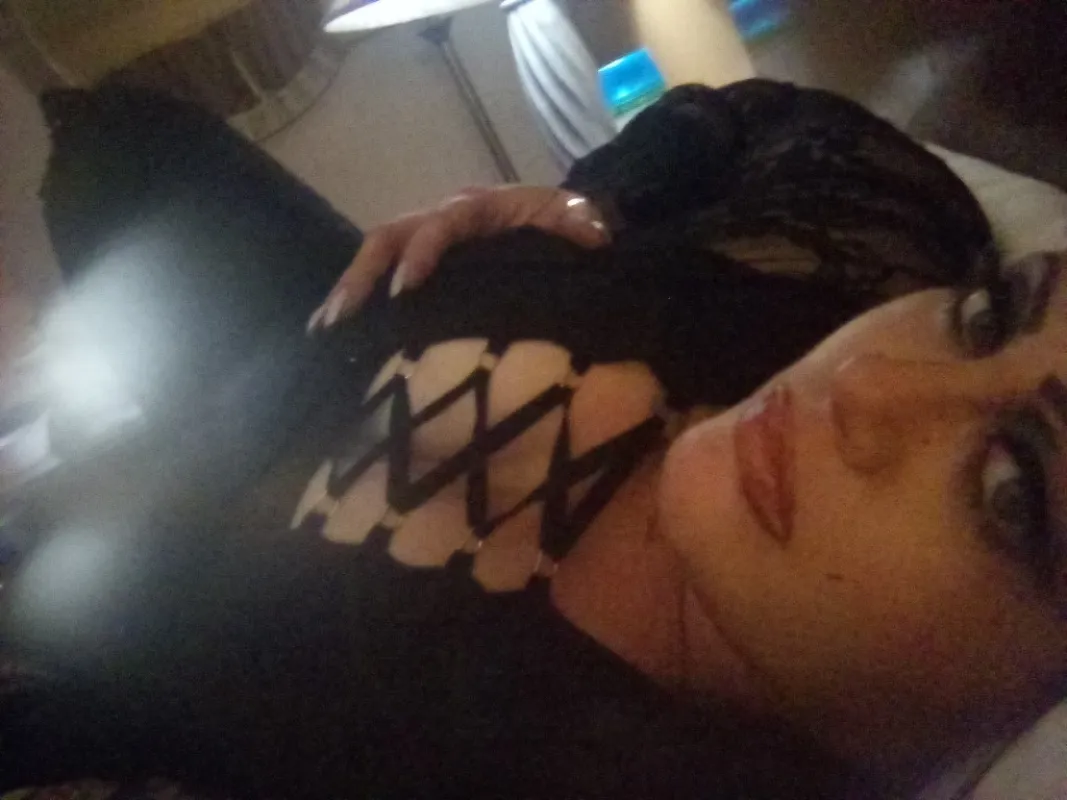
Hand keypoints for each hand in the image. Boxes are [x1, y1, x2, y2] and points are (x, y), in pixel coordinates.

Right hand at [307, 185, 609, 331]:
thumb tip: (591, 238)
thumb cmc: (567, 222)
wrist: (564, 219)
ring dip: (350, 289)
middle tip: (343, 317)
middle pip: (392, 235)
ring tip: (325, 328)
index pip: (443, 224)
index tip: (406, 290)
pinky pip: (384, 273)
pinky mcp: (425, 261)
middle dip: (365, 275)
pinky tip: (336, 334)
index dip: (423, 252)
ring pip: (378, 253)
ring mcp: (430, 238)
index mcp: (480, 207)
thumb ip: (581, 226)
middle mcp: (445, 217)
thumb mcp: (577, 218)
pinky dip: (360, 299)